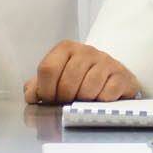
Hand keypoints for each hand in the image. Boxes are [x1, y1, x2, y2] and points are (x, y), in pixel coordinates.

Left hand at [23, 41, 139, 103]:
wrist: (113, 77)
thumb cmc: (80, 79)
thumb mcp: (56, 79)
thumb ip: (38, 86)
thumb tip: (31, 96)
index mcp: (66, 48)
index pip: (48, 69)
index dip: (45, 90)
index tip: (49, 100)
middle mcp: (86, 51)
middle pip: (67, 82)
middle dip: (64, 99)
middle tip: (66, 104)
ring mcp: (105, 61)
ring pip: (87, 89)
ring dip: (82, 102)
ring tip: (82, 102)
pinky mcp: (121, 75)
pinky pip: (107, 94)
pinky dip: (100, 102)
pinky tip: (99, 100)